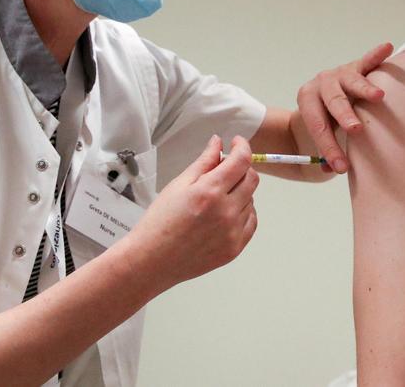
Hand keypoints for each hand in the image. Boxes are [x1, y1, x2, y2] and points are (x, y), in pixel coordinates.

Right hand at [129, 135, 258, 288]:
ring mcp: (233, 232)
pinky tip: (225, 213)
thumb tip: (218, 143)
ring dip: (240, 192)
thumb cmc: (159, 223)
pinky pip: (251, 221)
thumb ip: (203, 162)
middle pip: (252, 179)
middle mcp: (226, 212)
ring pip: (251, 200)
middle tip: (225, 169)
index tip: (237, 143)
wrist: (152, 260)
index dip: (243, 147)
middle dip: (242, 168)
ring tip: (216, 198)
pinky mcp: (235, 248)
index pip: (241, 161)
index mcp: (210, 192)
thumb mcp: (178, 185)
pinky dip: (243, 212)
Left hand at [296, 42, 393, 172]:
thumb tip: (332, 169)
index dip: (329, 147)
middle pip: (333, 101)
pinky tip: (387, 48)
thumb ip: (324, 151)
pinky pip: (367, 60)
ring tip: (378, 96)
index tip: (341, 167)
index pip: (317, 125)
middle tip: (355, 129)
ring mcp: (340, 72)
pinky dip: (377, 55)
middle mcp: (322, 83)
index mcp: (307, 99)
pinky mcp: (356, 66)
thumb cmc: (323, 120)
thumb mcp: (318, 134)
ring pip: (352, 80)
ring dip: (365, 89)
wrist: (320, 97)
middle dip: (345, 116)